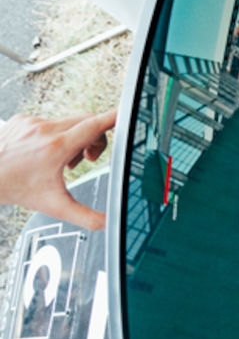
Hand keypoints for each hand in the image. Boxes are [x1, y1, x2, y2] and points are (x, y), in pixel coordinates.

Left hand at [0, 110, 116, 229]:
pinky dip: (56, 135)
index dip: (113, 119)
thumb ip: (87, 217)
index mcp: (56, 148)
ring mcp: (32, 122)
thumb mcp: (55, 207)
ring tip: (64, 160)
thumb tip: (108, 224)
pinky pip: (51, 122)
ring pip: (69, 122)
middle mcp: (45, 130)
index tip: (125, 114)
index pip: (93, 126)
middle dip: (94, 139)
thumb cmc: (14, 188)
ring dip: (74, 139)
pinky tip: (45, 152)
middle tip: (88, 159)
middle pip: (86, 122)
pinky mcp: (23, 119)